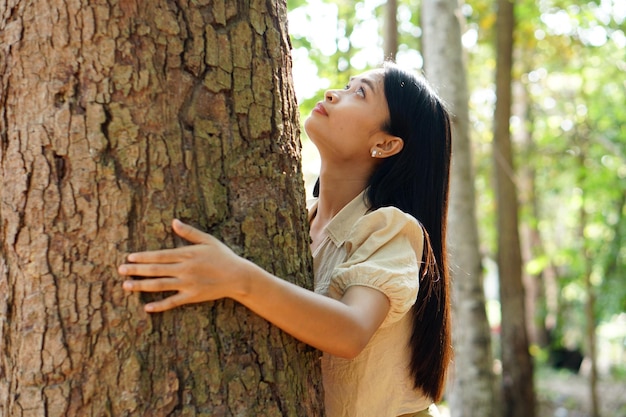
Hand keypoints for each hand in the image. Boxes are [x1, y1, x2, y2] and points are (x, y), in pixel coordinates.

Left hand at [119, 219, 249, 311]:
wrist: (238, 277)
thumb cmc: (223, 256)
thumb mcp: (208, 240)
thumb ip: (189, 232)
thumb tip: (174, 221)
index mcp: (187, 254)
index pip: (159, 255)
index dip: (143, 257)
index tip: (129, 257)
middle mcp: (184, 269)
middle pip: (155, 270)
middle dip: (136, 270)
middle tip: (120, 270)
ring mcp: (187, 284)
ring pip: (160, 285)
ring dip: (141, 286)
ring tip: (126, 286)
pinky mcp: (192, 296)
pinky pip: (173, 302)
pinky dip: (159, 305)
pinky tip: (147, 307)